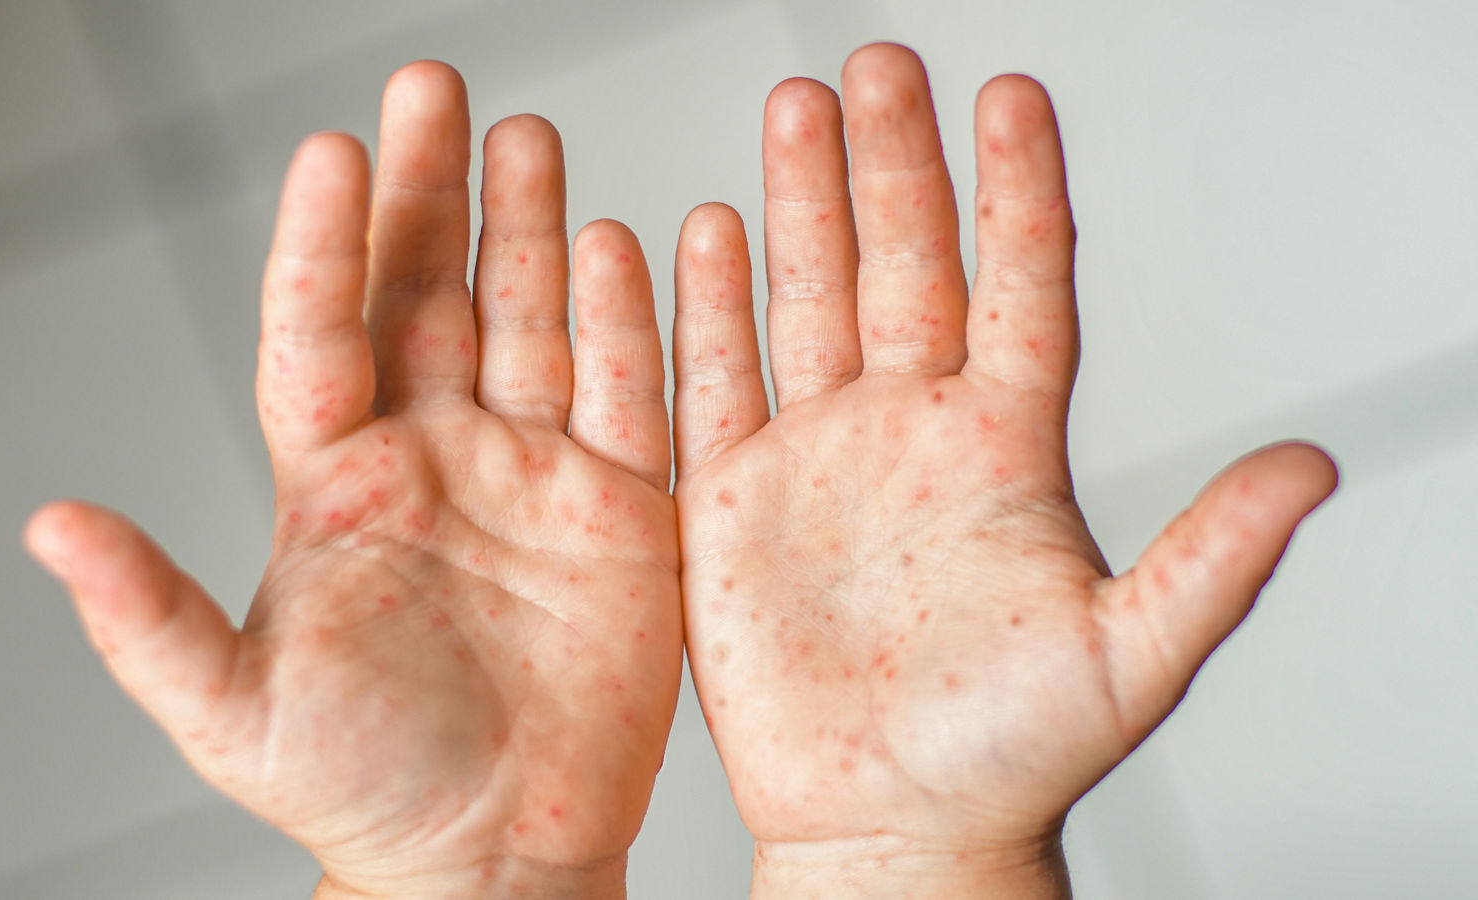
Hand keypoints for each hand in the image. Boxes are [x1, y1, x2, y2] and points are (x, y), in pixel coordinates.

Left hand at [25, 62, 678, 899]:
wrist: (492, 854)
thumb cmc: (362, 788)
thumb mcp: (232, 711)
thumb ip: (148, 614)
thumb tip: (50, 525)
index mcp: (337, 487)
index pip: (322, 335)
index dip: (324, 244)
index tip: (332, 151)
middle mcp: (434, 460)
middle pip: (429, 296)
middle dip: (432, 190)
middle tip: (432, 87)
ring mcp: (531, 477)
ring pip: (532, 321)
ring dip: (530, 229)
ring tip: (526, 139)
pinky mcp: (621, 510)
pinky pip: (630, 393)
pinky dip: (632, 318)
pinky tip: (626, 244)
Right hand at [672, 43, 1336, 896]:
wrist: (886, 828)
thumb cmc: (1008, 757)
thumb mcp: (1131, 657)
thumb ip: (1212, 555)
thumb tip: (1311, 467)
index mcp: (1004, 452)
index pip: (1018, 285)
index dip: (1016, 188)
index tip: (1008, 93)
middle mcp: (910, 435)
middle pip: (903, 264)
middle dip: (890, 160)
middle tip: (877, 67)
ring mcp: (819, 461)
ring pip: (808, 301)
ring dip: (801, 203)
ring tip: (795, 110)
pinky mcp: (738, 504)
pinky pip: (717, 383)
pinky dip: (706, 310)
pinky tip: (700, 236)